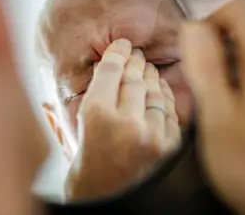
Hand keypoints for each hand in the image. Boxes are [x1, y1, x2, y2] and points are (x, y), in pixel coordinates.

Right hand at [65, 39, 180, 200]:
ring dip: (150, 76)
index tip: (121, 45)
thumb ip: (87, 94)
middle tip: (134, 54)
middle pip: (134, 78)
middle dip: (134, 62)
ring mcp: (152, 136)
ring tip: (146, 68)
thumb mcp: (75, 128)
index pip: (110, 71)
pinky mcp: (168, 147)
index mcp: (96, 116)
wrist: (104, 198)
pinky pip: (169, 110)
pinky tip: (158, 88)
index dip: (117, 53)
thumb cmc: (85, 165)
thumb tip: (101, 67)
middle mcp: (126, 124)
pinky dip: (164, 96)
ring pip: (154, 92)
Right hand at [181, 0, 244, 213]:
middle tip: (196, 80)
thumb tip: (193, 27)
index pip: (241, 10)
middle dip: (213, 46)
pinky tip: (223, 109)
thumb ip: (205, 68)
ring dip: (221, 64)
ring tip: (208, 98)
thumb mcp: (217, 116)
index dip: (210, 21)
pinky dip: (233, 80)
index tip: (193, 50)